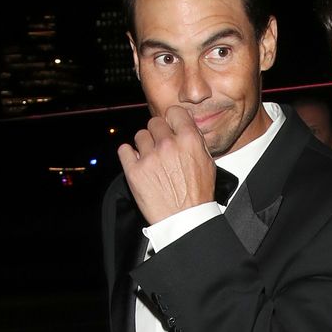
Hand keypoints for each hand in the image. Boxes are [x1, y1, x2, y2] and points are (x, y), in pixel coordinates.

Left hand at [118, 106, 215, 224]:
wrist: (185, 220)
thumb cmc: (198, 195)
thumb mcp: (208, 163)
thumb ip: (195, 141)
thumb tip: (185, 126)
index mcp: (189, 140)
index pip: (174, 112)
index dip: (172, 120)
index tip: (170, 127)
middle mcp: (168, 145)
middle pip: (154, 122)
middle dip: (157, 133)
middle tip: (161, 148)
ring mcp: (150, 157)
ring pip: (140, 135)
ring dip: (144, 145)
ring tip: (151, 160)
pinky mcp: (134, 171)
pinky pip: (124, 150)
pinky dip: (129, 155)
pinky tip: (138, 163)